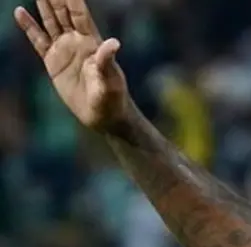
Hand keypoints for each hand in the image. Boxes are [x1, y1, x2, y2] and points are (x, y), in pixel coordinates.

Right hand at [14, 0, 130, 132]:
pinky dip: (29, 27)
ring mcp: (65, 50)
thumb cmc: (113, 98)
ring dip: (44, 6)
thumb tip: (113, 42)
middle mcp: (78, 42)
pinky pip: (38, 40)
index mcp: (93, 43)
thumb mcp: (111, 80)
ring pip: (51, 22)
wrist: (104, 116)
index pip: (80, 15)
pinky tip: (20, 12)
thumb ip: (107, 61)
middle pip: (64, 13)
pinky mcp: (53, 62)